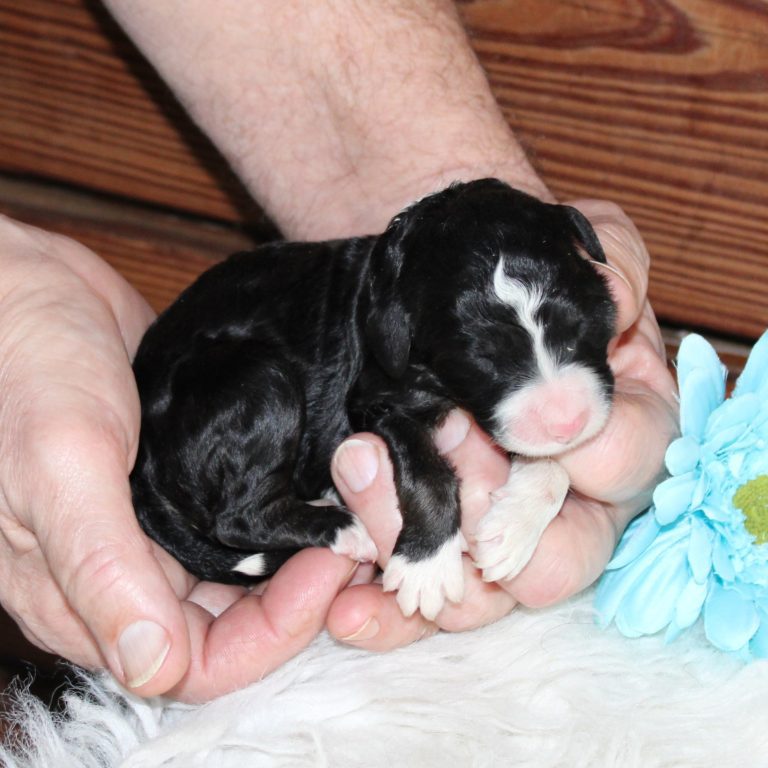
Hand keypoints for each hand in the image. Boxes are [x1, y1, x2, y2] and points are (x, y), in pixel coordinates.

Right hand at [0, 216, 355, 701]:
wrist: (30, 295)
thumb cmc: (22, 371)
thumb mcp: (58, 466)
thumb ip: (100, 566)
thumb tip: (151, 668)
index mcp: (87, 595)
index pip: (197, 661)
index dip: (270, 634)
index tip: (325, 572)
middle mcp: (130, 572)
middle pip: (235, 624)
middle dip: (301, 595)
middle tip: (355, 541)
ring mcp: (160, 527)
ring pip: (248, 574)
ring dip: (300, 555)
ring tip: (352, 515)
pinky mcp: (186, 482)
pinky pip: (245, 516)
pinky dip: (286, 512)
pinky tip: (323, 487)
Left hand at [326, 199, 679, 647]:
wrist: (430, 284)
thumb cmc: (506, 272)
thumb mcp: (566, 250)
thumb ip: (609, 265)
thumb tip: (614, 301)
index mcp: (617, 420)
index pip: (626, 460)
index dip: (593, 457)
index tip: (543, 434)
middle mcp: (565, 489)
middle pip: (560, 555)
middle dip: (505, 537)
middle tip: (457, 504)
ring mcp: (493, 522)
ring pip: (487, 591)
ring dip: (435, 573)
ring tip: (376, 555)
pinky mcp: (430, 535)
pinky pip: (420, 589)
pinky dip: (389, 611)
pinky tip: (353, 608)